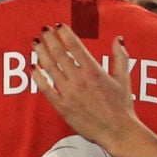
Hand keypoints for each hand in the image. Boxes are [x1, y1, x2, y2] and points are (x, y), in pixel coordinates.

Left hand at [32, 25, 137, 147]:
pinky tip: (33, 67)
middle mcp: (79, 80)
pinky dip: (38, 77)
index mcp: (94, 70)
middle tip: (43, 30)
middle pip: (59, 54)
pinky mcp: (61, 106)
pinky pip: (45, 89)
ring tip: (35, 43)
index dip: (64, 34)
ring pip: (50, 69)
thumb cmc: (122, 105)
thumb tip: (118, 38)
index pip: (75, 46)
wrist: (117, 130)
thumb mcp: (124, 78)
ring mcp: (68, 93)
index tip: (58, 26)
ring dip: (41, 54)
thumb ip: (120, 56)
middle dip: (50, 40)